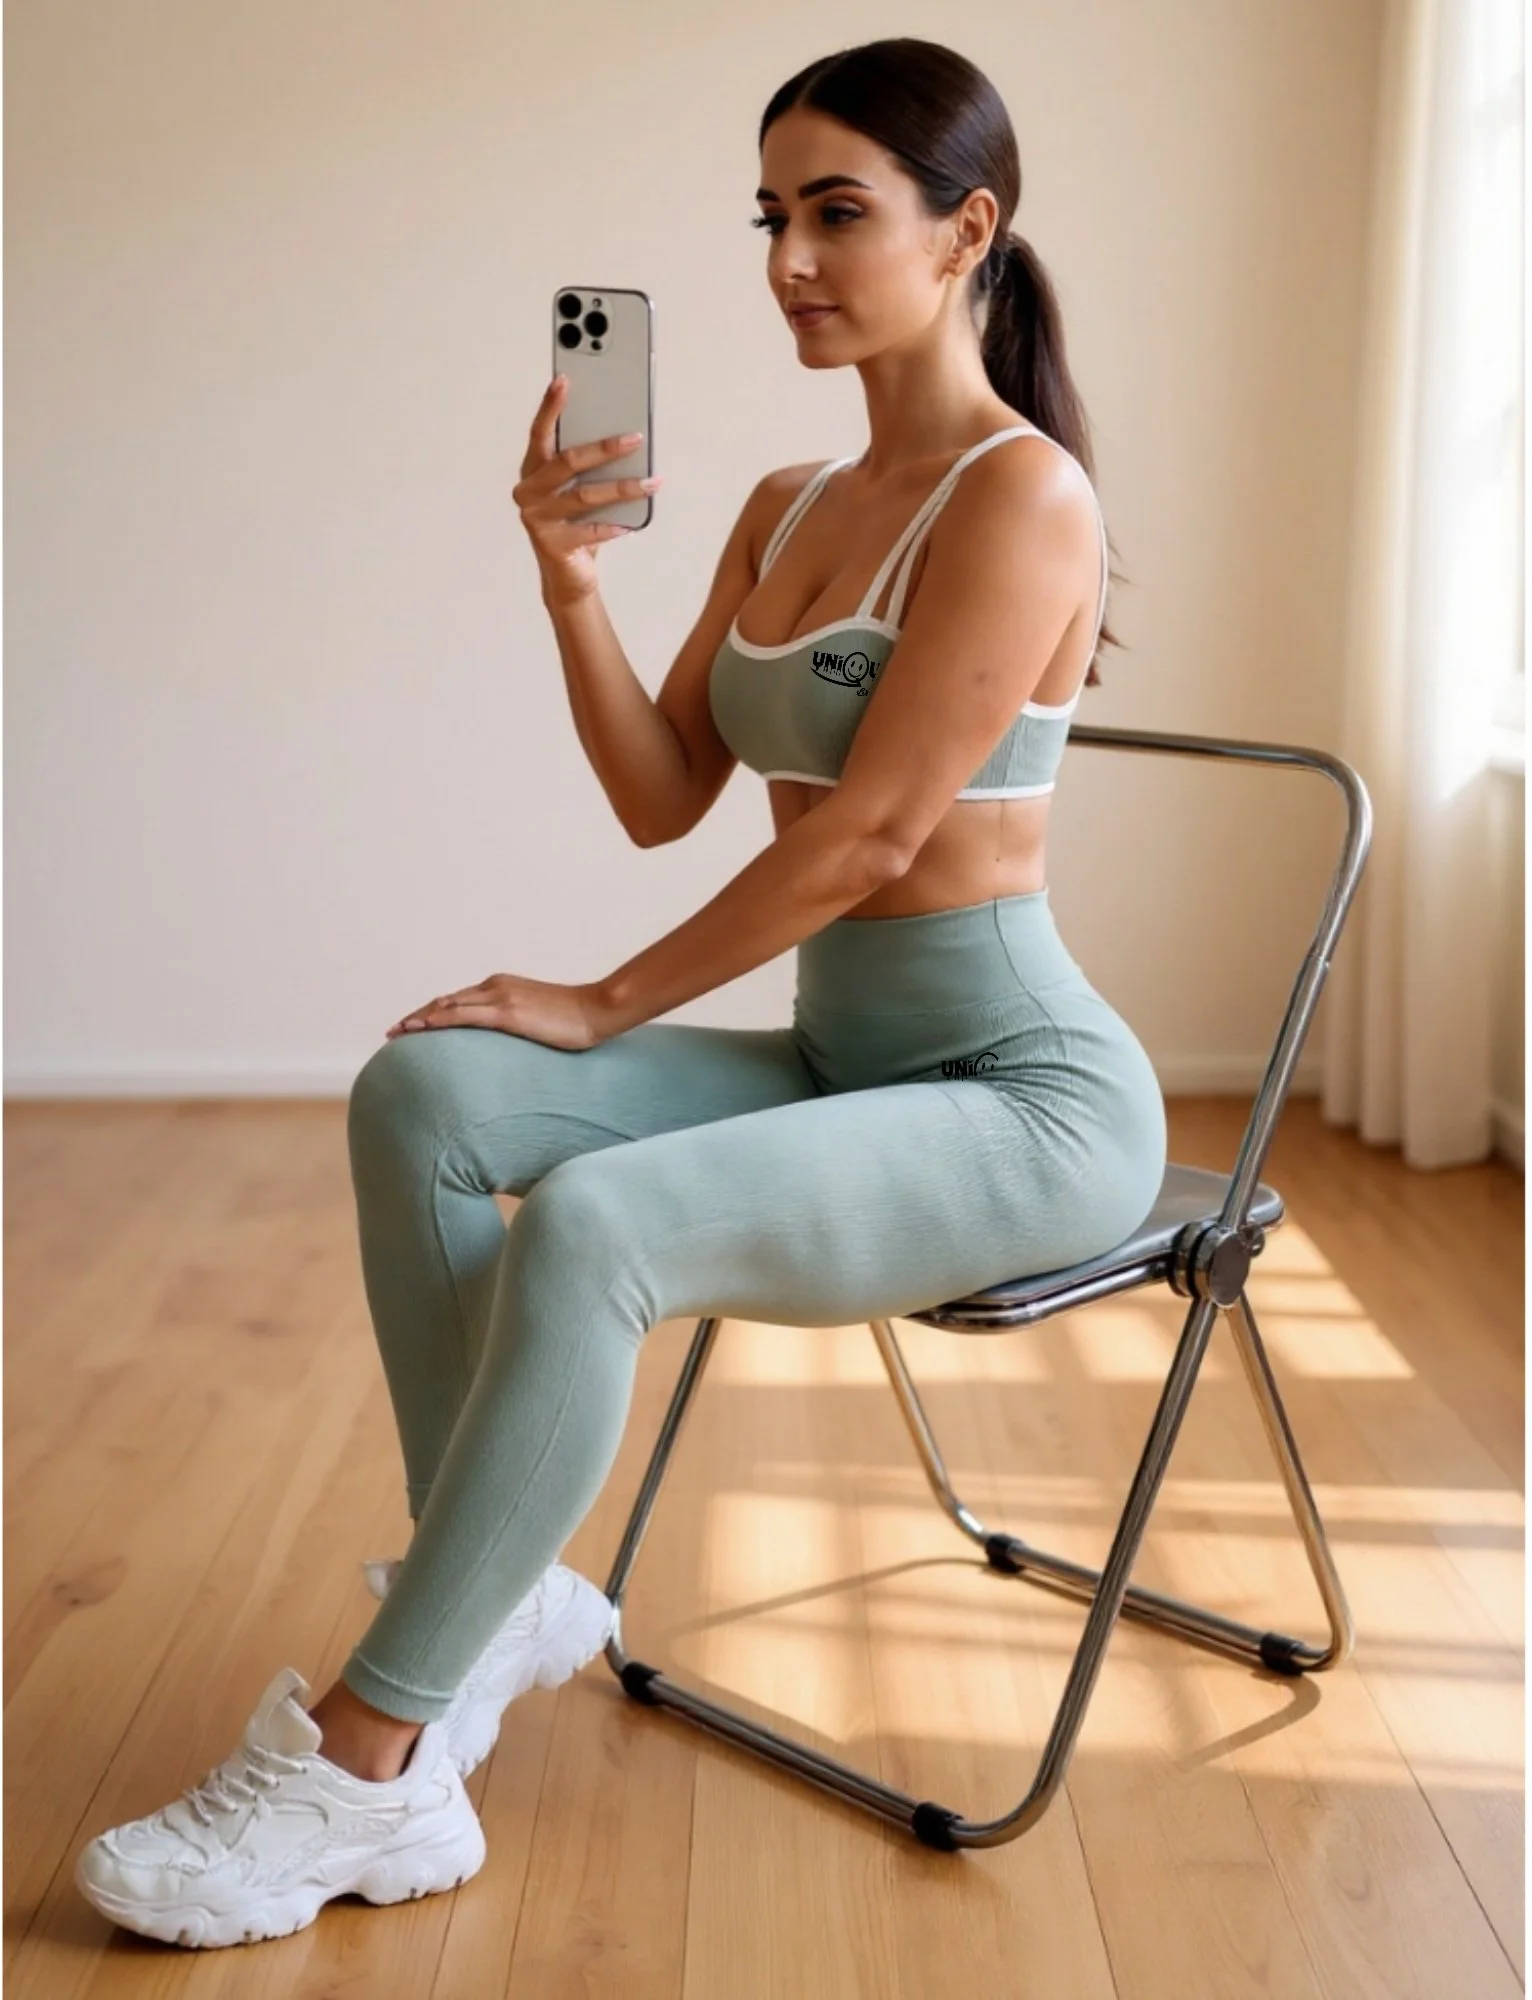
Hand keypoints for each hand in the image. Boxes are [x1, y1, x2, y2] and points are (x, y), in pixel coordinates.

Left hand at [384, 972, 616, 1051]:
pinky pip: (464, 1016)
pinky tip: (421, 1029)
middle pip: (444, 1001)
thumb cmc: (575, 1020)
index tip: (410, 1027)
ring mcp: (501, 997)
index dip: (431, 1013)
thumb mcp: (539, 1021)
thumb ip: (517, 1026)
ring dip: (419, 1018)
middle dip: (416, 1016)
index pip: (457, 1000)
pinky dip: (438, 1020)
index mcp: (502, 987)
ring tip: (396, 1033)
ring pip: (448, 1005)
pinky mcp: (508, 1012)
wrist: (598, 1010)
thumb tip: (505, 1048)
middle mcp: (496, 986)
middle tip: (392, 1032)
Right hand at [513, 376, 662, 602]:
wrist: (567, 573)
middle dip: (604, 448)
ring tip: (651, 482)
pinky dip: (612, 526)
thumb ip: (588, 465)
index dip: (551, 406)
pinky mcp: (551, 544)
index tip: (565, 380)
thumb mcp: (580, 487)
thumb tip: (626, 436)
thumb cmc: (576, 522)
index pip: (540, 432)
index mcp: (533, 469)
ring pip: (584, 496)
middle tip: (636, 438)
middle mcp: (528, 491)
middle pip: (567, 462)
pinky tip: (631, 524)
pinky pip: (588, 531)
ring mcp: (536, 518)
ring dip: (622, 488)